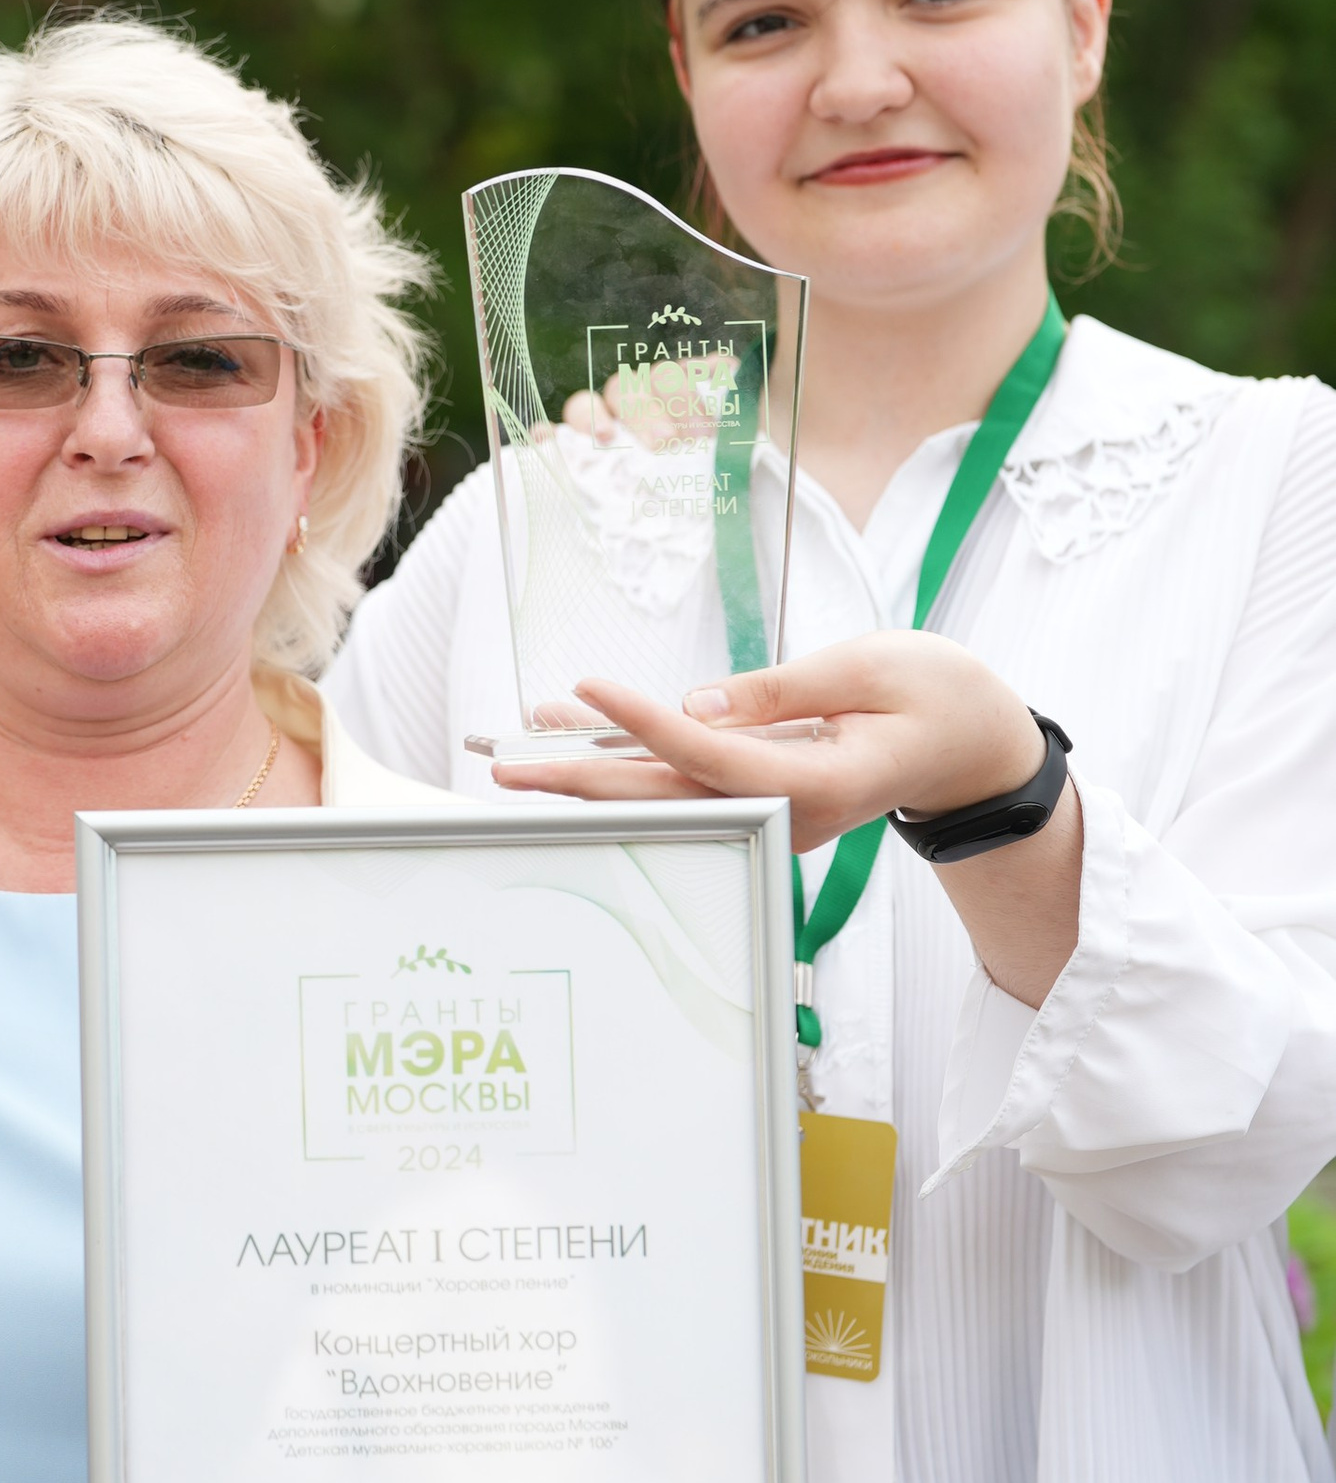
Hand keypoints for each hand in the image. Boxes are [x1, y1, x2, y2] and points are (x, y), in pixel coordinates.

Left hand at [491, 630, 1045, 856]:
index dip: (648, 724)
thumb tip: (697, 704)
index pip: (713, 756)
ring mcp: (774, 813)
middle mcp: (789, 812)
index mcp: (823, 782)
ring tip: (518, 745)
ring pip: (668, 797)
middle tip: (507, 769)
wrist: (975, 746)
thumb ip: (780, 688)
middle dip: (583, 783)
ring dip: (592, 772)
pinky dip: (630, 759)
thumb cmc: (936, 696)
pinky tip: (576, 730)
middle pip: (668, 799)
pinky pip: (686, 784)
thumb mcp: (870, 668)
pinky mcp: (763, 798)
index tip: (592, 686)